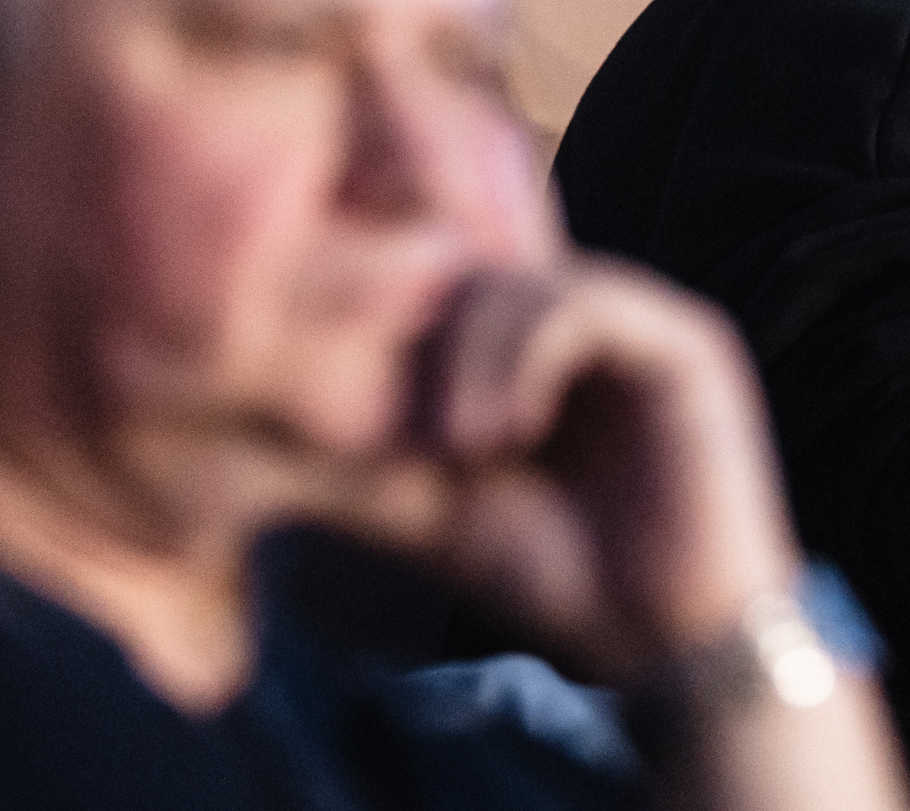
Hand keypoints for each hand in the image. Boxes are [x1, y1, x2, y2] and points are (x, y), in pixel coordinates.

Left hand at [338, 259, 801, 683]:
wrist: (665, 643)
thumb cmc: (556, 574)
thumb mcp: (424, 502)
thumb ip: (343, 456)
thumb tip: (223, 437)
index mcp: (540, 338)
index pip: (453, 278)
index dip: (393, 312)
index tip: (341, 378)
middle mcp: (595, 312)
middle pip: (478, 266)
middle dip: (420, 333)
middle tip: (410, 429)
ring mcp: (644, 320)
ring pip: (523, 279)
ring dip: (468, 355)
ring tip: (459, 445)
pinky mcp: (686, 341)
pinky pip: (585, 302)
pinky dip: (528, 357)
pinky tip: (511, 431)